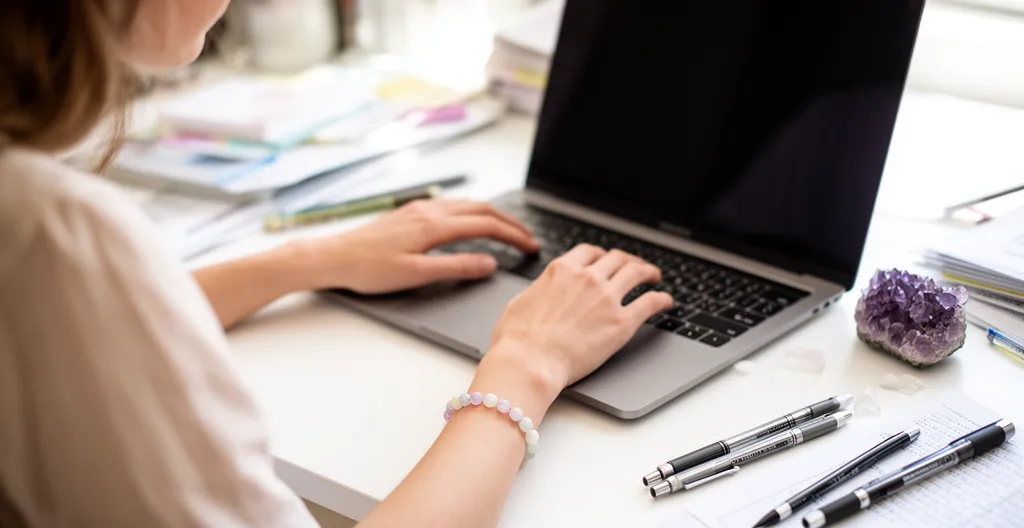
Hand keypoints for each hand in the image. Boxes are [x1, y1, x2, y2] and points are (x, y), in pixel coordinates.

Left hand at [293, 199, 539, 293]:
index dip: (514, 236)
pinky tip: (469, 224)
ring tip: (507, 230)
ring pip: (466, 205)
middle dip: (509, 222)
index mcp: (435, 225)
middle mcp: (429, 211)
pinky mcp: (408, 213)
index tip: (531, 247)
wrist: (331, 258)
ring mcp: (418, 209)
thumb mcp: (417, 275)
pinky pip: (451, 206)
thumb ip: (456, 267)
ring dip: (491, 215)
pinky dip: (472, 213)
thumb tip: (489, 263)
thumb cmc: (368, 270)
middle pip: (481, 209)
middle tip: (528, 239)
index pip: (487, 225)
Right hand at [486, 244, 673, 393]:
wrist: (529, 362)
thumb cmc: (516, 340)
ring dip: (649, 272)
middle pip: (617, 258)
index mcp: (562, 270)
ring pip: (637, 272)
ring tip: (655, 277)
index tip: (607, 261)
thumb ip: (536, 292)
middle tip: (635, 267)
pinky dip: (662, 299)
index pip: (589, 252)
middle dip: (628, 260)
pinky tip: (666, 301)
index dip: (602, 255)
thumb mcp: (518, 303)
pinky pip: (651, 302)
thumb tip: (539, 293)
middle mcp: (587, 278)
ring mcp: (607, 298)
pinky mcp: (621, 323)